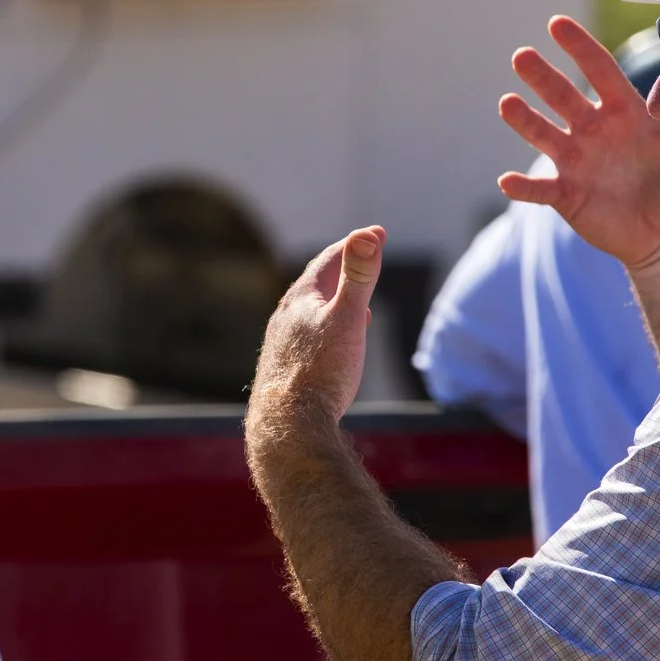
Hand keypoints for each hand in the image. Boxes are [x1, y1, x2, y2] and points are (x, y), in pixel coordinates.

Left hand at [248, 227, 384, 434]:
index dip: (355, 244)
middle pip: (316, 284)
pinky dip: (327, 331)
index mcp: (301, 299)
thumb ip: (358, 277)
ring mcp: (282, 344)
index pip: (329, 260)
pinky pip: (307, 339)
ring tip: (359, 307)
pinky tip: (335, 350)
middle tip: (362, 259)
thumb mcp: (348, 319)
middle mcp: (286, 317)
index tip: (377, 234)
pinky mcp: (284, 370)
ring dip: (335, 303)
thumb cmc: (321, 372)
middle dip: (342, 270)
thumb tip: (367, 235)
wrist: (289, 426)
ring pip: (311, 314)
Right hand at [498, 16, 659, 269]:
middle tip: (521, 55)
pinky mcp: (566, 195)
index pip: (600, 71)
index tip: (555, 24)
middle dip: (541, 76)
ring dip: (524, 120)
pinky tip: (507, 181)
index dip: (579, 47)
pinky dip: (523, 186)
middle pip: (563, 96)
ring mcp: (576, 161)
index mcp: (624, 113)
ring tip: (507, 103)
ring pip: (544, 134)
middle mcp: (593, 131)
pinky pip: (540, 189)